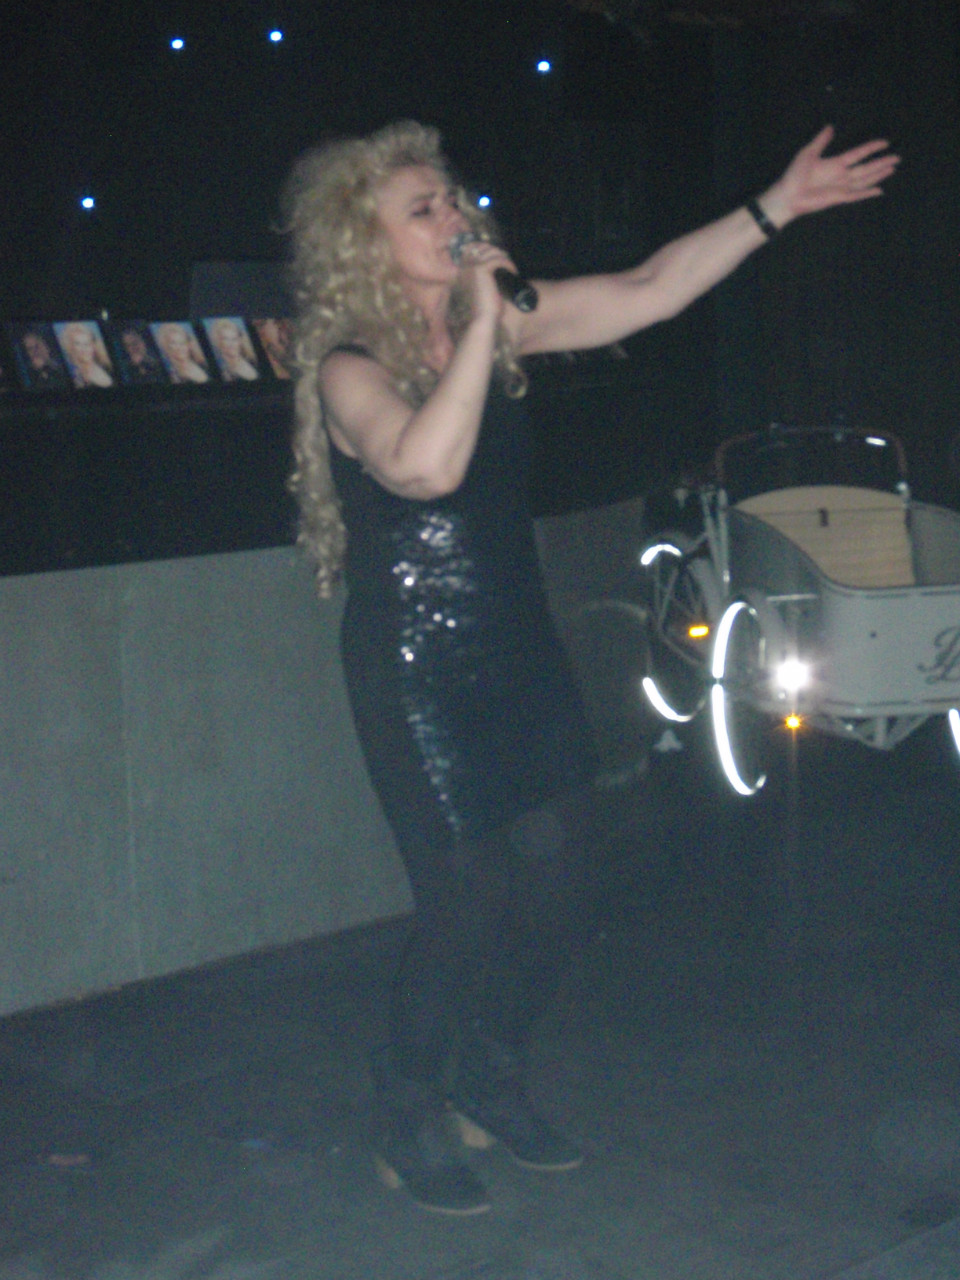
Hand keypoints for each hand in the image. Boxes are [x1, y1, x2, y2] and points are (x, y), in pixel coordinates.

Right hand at [455, 238, 514, 323]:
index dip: (484, 247)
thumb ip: (482, 280)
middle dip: (496, 251)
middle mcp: (465, 267)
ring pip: (491, 251)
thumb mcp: (480, 291)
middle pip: (482, 246)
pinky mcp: (481, 270)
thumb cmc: (483, 310)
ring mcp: (472, 267)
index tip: (497, 255)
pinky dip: (508, 264)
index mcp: (462, 271)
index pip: (470, 249)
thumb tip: (495, 271)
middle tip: (507, 262)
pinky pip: (498, 260)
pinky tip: (513, 271)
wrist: (481, 319)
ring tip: (511, 268)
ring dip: (504, 257)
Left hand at [761, 124, 900, 226]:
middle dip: (882, 162)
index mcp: (836, 163)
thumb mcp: (808, 153)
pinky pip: (857, 195)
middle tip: (897, 158)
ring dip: (879, 174)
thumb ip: (821, 141)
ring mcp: (842, 187)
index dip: (872, 147)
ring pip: (866, 179)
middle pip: (867, 167)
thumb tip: (830, 126)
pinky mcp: (839, 198)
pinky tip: (880, 191)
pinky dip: (868, 193)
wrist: (787, 195)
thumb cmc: (794, 175)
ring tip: (893, 169)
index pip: (859, 153)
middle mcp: (842, 175)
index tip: (885, 142)